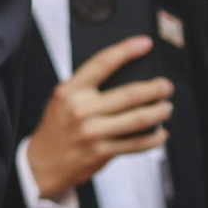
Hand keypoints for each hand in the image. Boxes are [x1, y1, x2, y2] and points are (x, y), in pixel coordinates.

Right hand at [24, 35, 173, 200]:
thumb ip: (87, 89)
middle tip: (166, 86)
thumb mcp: (62, 101)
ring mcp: (92, 133)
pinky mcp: (101, 153)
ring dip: (159, 112)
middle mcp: (81, 110)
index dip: (126, 50)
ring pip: (138, 119)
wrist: (41, 164)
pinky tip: (160, 133)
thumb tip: (129, 77)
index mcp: (70, 91)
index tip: (145, 43)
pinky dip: (154, 138)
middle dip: (155, 89)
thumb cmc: (58, 127)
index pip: (102, 63)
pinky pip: (136, 144)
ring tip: (166, 108)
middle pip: (129, 94)